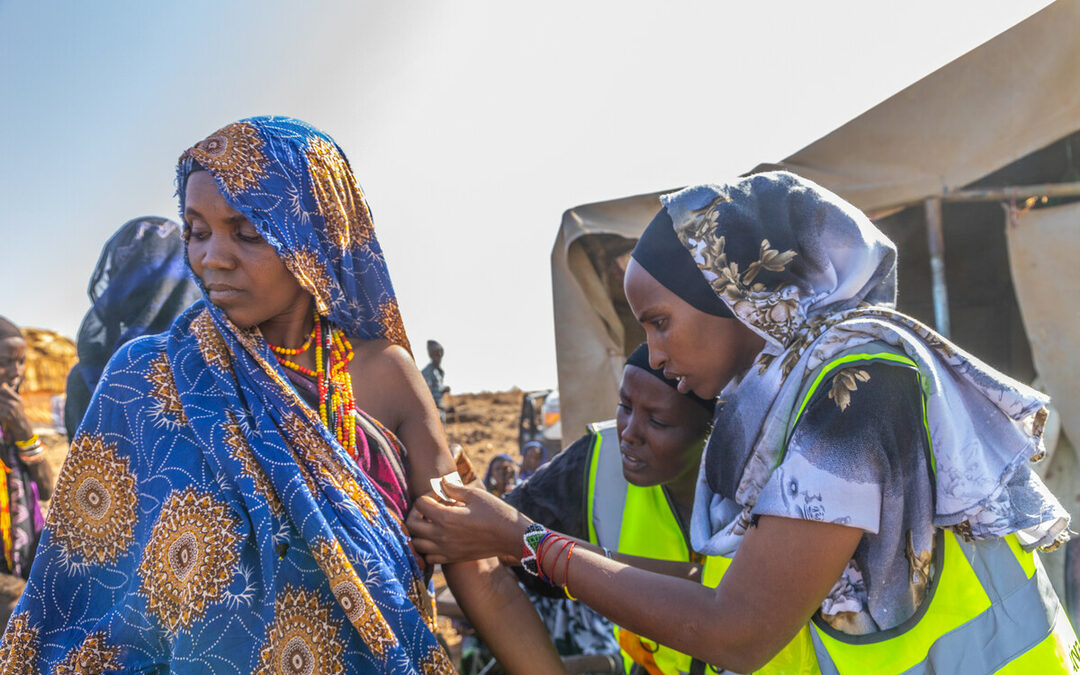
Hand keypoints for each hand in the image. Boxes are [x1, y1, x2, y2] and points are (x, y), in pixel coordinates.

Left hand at [0, 383, 31, 440]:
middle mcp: (14, 404)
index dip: (0, 390)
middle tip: (0, 401)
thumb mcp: (18, 401)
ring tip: (1, 405)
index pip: (5, 390)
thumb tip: (3, 385)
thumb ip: (10, 394)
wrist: (20, 424)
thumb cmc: (18, 411)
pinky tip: (1, 411)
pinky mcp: (4, 417)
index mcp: (18, 399)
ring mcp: (9, 411)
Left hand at [407, 479, 532, 564]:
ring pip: (416, 543)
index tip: (438, 495)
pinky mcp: (452, 558)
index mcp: (446, 517)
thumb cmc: (495, 512)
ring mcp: (446, 549)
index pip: (419, 504)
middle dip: (415, 513)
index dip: (426, 495)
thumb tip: (440, 482)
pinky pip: (429, 557)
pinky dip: (427, 549)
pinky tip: (436, 539)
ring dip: (418, 532)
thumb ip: (454, 488)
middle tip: (428, 508)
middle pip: (411, 525)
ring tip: (430, 523)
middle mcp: (441, 536)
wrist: (511, 537)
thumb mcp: (476, 495)